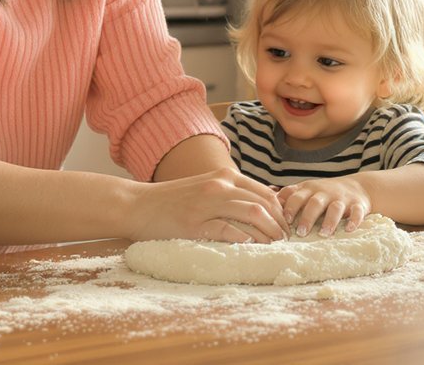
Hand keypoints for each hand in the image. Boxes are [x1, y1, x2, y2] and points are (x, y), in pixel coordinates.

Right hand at [130, 167, 287, 243]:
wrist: (138, 205)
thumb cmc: (173, 200)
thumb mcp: (205, 187)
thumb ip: (230, 192)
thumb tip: (261, 205)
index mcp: (224, 177)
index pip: (265, 192)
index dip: (281, 210)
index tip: (285, 226)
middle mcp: (219, 186)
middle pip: (263, 203)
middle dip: (279, 223)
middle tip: (285, 239)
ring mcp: (207, 205)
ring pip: (252, 214)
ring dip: (268, 232)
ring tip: (274, 245)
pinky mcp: (195, 224)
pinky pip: (228, 230)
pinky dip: (244, 239)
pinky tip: (251, 246)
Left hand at [277, 177, 369, 237]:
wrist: (358, 187)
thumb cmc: (324, 193)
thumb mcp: (306, 190)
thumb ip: (287, 197)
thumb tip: (261, 204)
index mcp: (309, 189)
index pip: (296, 196)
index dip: (290, 207)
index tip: (285, 221)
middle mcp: (325, 193)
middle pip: (315, 203)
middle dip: (307, 217)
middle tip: (300, 233)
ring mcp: (342, 199)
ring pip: (336, 207)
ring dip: (330, 220)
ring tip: (323, 234)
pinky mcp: (358, 205)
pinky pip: (357, 212)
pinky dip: (354, 220)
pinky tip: (349, 229)